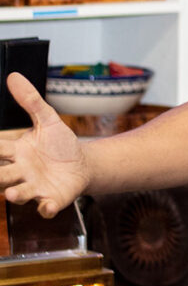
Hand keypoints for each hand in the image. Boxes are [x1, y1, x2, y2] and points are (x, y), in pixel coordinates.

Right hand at [0, 72, 88, 217]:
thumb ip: (31, 101)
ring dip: (15, 194)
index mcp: (17, 152)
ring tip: (12, 194)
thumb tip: (13, 76)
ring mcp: (35, 187)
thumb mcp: (48, 120)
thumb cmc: (59, 144)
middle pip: (2, 175)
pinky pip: (46, 207)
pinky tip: (47, 206)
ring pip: (19, 193)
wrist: (82, 164)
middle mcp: (21, 172)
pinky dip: (46, 208)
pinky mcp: (52, 198)